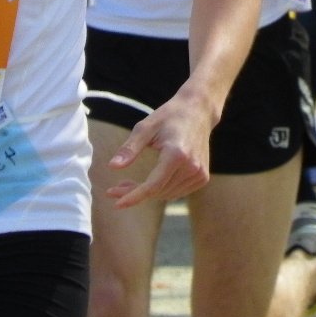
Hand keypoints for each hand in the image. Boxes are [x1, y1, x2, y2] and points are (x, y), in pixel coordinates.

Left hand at [103, 91, 214, 208]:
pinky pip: (177, 192)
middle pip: (158, 191)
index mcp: (177, 154)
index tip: (117, 205)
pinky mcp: (202, 177)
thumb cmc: (169, 117)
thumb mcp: (145, 127)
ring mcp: (199, 174)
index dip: (133, 197)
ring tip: (127, 183)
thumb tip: (112, 167)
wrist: (198, 111)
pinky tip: (151, 181)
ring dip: (147, 193)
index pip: (153, 186)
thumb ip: (129, 148)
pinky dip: (161, 190)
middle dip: (134, 193)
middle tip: (114, 189)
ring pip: (167, 195)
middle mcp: (191, 167)